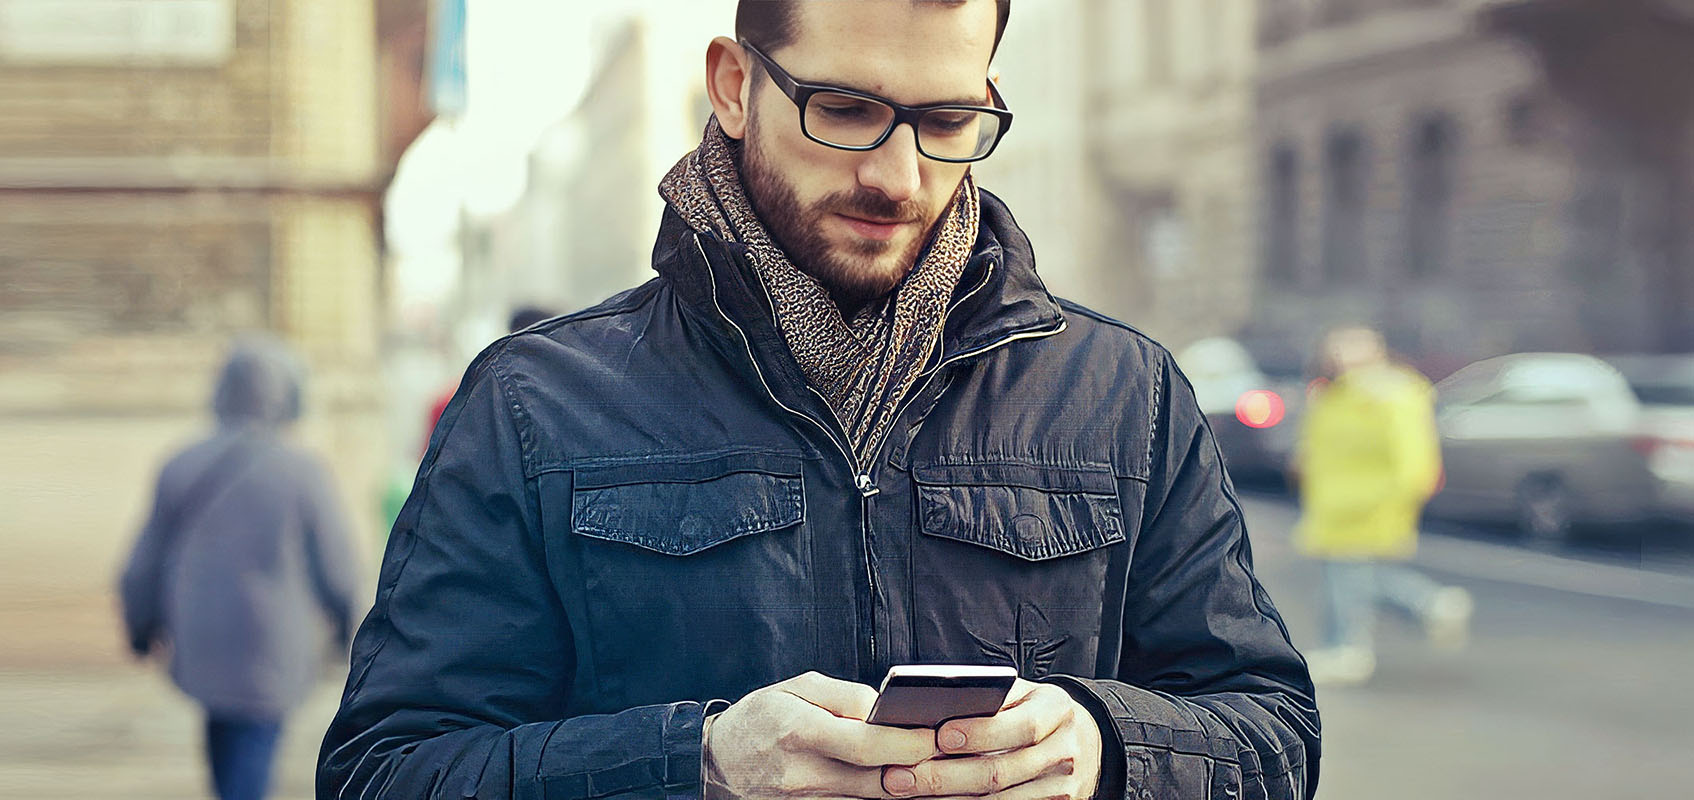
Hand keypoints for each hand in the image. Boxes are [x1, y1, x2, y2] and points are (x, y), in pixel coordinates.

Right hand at [705, 671, 939, 798]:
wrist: (717, 762)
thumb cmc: (758, 719)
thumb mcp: (796, 688)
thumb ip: (845, 696)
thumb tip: (885, 710)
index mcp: (799, 732)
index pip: (865, 744)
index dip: (907, 742)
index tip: (935, 734)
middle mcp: (803, 774)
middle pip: (876, 781)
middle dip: (919, 769)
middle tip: (946, 755)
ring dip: (904, 787)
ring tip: (932, 769)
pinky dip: (879, 797)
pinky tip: (897, 783)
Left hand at [881, 679, 1100, 799]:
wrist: (1083, 741)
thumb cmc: (1036, 710)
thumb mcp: (1021, 693)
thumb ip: (989, 697)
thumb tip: (931, 707)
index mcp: (1056, 709)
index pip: (1021, 726)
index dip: (980, 733)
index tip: (940, 736)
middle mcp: (1064, 750)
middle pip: (1001, 771)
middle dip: (945, 776)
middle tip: (899, 776)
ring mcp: (1062, 786)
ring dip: (948, 798)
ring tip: (907, 791)